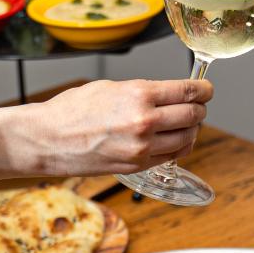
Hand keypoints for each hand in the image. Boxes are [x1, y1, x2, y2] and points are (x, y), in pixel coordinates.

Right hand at [0, 77, 213, 178]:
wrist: (47, 140)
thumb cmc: (72, 110)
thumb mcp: (111, 87)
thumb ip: (143, 91)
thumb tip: (168, 94)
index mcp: (139, 95)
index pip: (188, 91)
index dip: (204, 89)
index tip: (206, 89)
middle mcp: (145, 121)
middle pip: (193, 115)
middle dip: (199, 109)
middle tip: (197, 105)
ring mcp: (142, 147)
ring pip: (187, 138)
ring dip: (191, 130)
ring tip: (185, 123)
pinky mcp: (137, 166)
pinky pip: (170, 156)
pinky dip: (177, 147)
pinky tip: (171, 140)